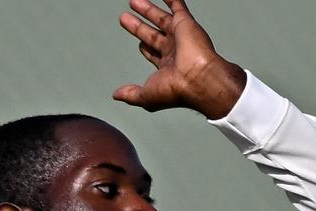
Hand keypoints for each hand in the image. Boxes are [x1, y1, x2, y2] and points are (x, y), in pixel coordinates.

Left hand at [114, 0, 245, 118]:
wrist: (199, 79)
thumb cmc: (177, 91)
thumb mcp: (146, 96)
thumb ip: (130, 94)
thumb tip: (116, 95)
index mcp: (168, 67)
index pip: (153, 53)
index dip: (145, 47)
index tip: (139, 43)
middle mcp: (175, 51)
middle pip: (152, 35)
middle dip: (138, 26)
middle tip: (125, 17)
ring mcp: (180, 36)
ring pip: (161, 19)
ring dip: (148, 10)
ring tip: (133, 2)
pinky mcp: (185, 23)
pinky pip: (178, 6)